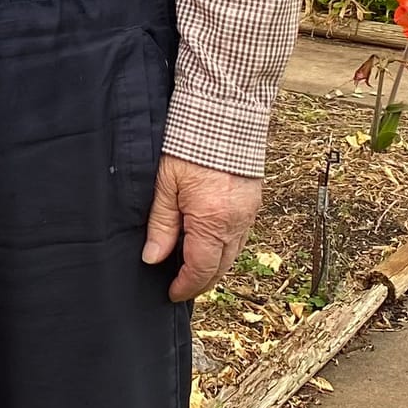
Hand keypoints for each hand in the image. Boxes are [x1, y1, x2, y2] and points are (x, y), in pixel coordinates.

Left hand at [141, 155, 263, 303]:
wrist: (223, 114)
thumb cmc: (189, 144)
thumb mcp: (165, 184)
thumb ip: (161, 224)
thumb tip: (152, 258)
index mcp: (211, 222)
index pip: (200, 270)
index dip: (185, 287)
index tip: (172, 294)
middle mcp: (235, 224)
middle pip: (220, 269)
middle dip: (201, 282)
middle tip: (181, 286)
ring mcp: (248, 215)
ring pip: (233, 255)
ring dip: (214, 266)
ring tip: (192, 267)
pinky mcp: (254, 203)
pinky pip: (240, 237)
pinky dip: (225, 247)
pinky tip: (209, 242)